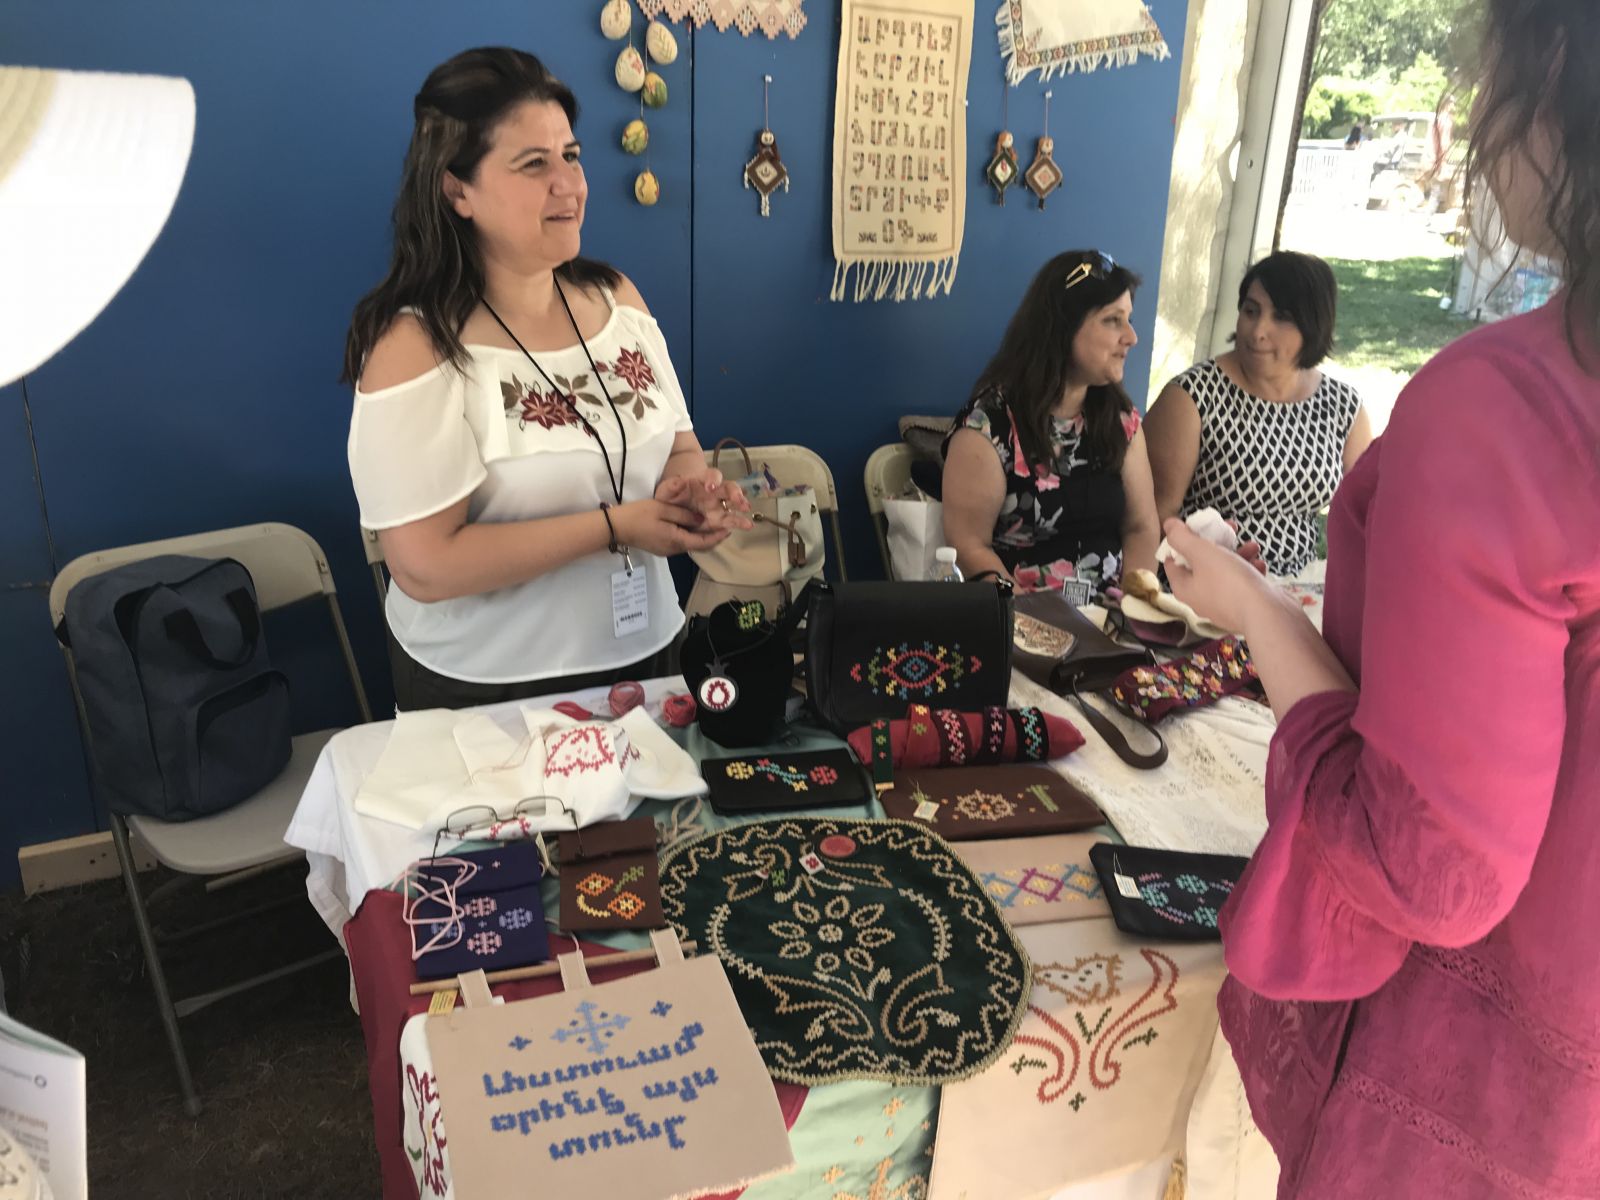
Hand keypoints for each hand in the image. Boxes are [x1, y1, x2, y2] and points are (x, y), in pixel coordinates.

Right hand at [611, 498, 732, 556]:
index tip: (730, 529)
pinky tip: (693, 527)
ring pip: (690, 544)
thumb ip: (685, 515)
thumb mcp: (663, 509)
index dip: (718, 536)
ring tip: (713, 524)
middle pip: (698, 545)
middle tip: (725, 526)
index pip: (703, 542)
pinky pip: (681, 542)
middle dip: (713, 537)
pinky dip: (691, 536)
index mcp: (676, 540)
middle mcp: (674, 549)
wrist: (615, 527)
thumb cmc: (638, 515)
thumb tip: (702, 519)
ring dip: (702, 537)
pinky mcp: (661, 548)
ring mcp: (666, 550)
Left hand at [655, 469, 753, 532]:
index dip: (713, 479)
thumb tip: (678, 481)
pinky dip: (738, 522)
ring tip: (748, 518)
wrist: (673, 509)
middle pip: (729, 487)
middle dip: (735, 493)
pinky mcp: (720, 519)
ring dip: (742, 509)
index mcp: (702, 481)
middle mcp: (715, 492)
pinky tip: (745, 525)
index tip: (710, 487)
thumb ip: (671, 486)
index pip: (713, 475)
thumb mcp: (666, 491)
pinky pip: (731, 520)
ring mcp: (719, 506)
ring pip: (734, 504)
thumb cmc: (671, 496)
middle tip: (738, 501)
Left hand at [1162, 518, 1279, 633]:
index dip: (1182, 541)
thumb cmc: (1230, 582)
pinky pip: (1242, 584)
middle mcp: (1199, 598)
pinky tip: (1260, 564)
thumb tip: (1168, 525)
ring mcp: (1222, 605)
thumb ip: (1182, 537)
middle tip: (1229, 528)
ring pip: (1225, 571)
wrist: (1267, 615)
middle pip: (1201, 563)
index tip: (1197, 526)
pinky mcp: (1243, 607)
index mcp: (1184, 587)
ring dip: (1238, 554)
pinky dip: (1250, 571)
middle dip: (1216, 543)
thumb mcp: (1202, 553)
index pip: (1173, 560)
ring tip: (1252, 546)